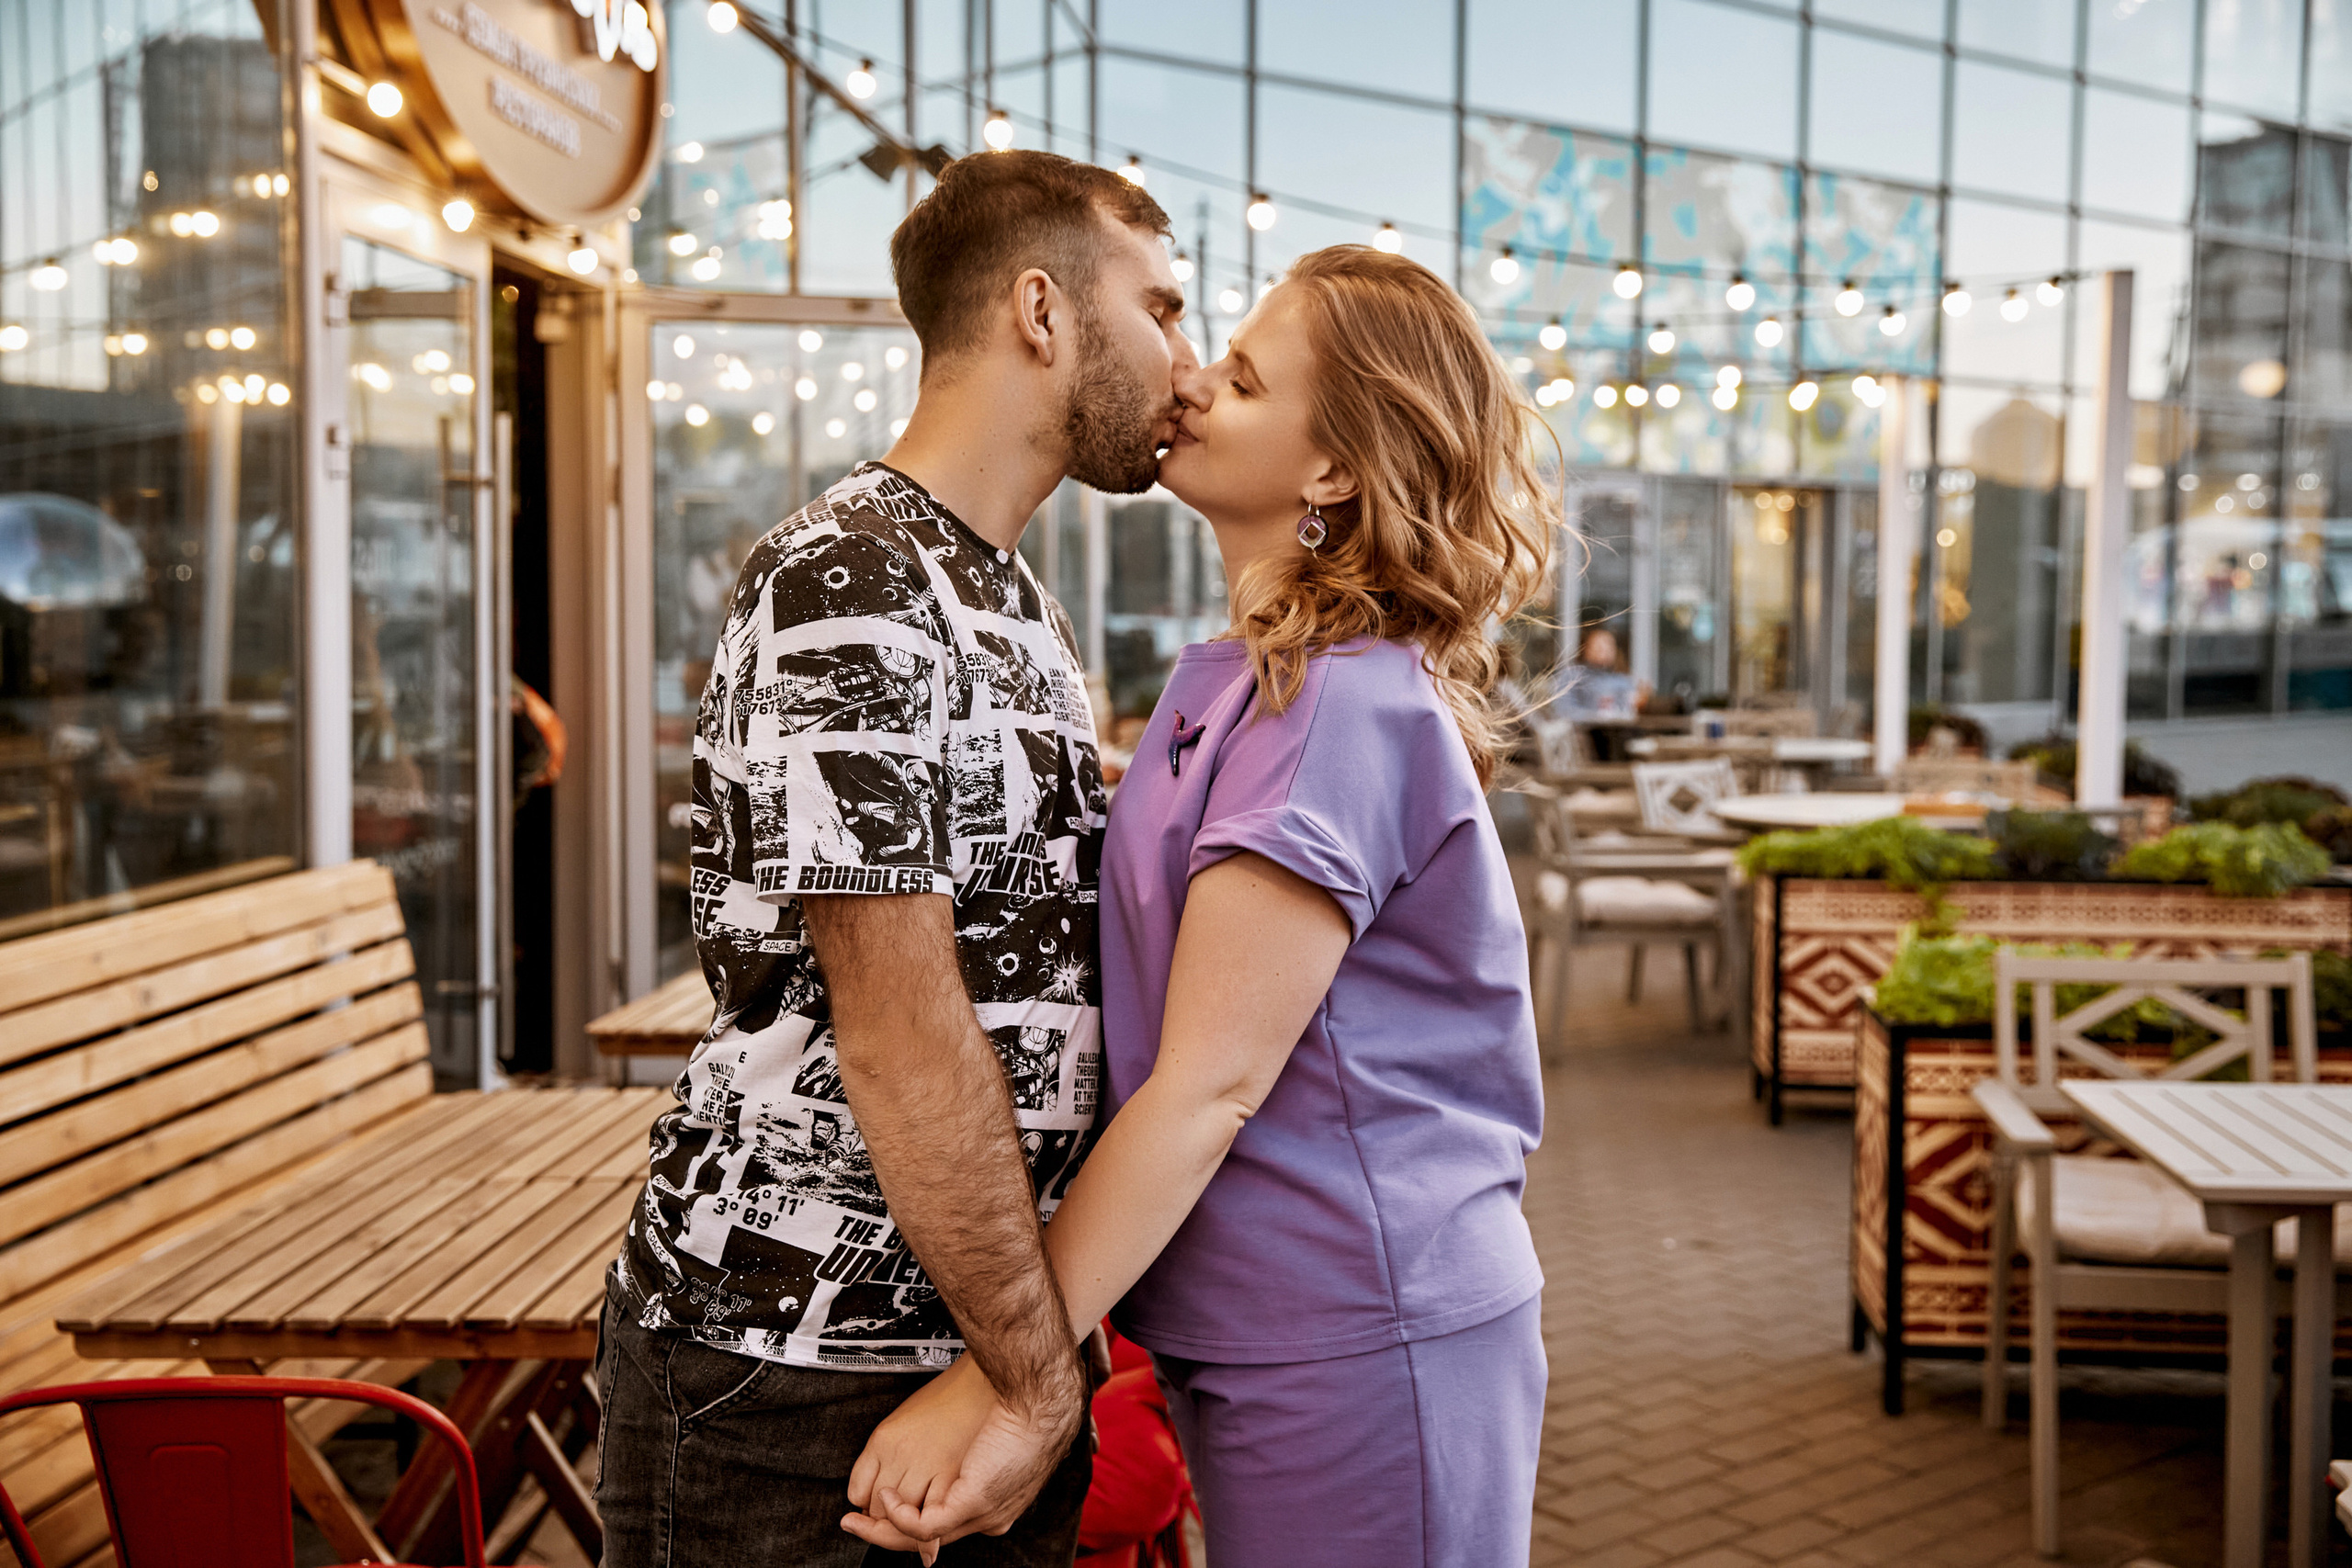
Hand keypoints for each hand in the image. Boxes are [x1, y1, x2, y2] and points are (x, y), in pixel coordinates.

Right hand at [842, 1356, 1084, 1551]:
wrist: (1035, 1398)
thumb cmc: (1015, 1411)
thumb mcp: (994, 1445)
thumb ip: (969, 1470)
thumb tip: (945, 1479)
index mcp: (993, 1509)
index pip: (940, 1531)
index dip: (908, 1531)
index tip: (879, 1520)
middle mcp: (984, 1518)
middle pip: (923, 1540)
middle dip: (884, 1535)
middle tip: (853, 1524)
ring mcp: (978, 1513)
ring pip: (916, 1539)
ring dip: (882, 1528)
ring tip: (860, 1514)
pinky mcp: (970, 1502)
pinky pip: (921, 1528)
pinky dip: (897, 1518)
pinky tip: (884, 1501)